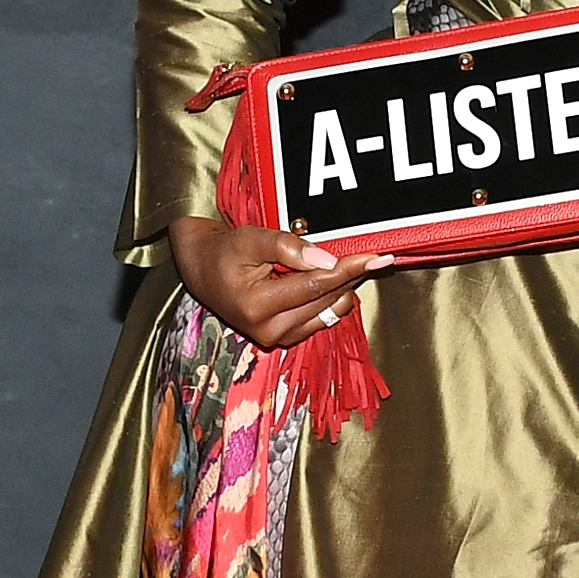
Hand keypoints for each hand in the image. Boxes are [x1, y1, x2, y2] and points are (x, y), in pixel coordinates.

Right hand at [165, 216, 391, 349]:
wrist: (201, 270)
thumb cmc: (224, 251)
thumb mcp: (251, 239)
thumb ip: (287, 247)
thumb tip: (328, 261)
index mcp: (257, 306)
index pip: (315, 286)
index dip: (348, 269)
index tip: (377, 257)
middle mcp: (268, 330)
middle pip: (326, 300)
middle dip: (351, 276)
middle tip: (373, 256)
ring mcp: (276, 338)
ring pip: (328, 312)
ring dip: (344, 288)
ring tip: (352, 265)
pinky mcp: (283, 338)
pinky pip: (320, 319)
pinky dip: (331, 298)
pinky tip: (336, 281)